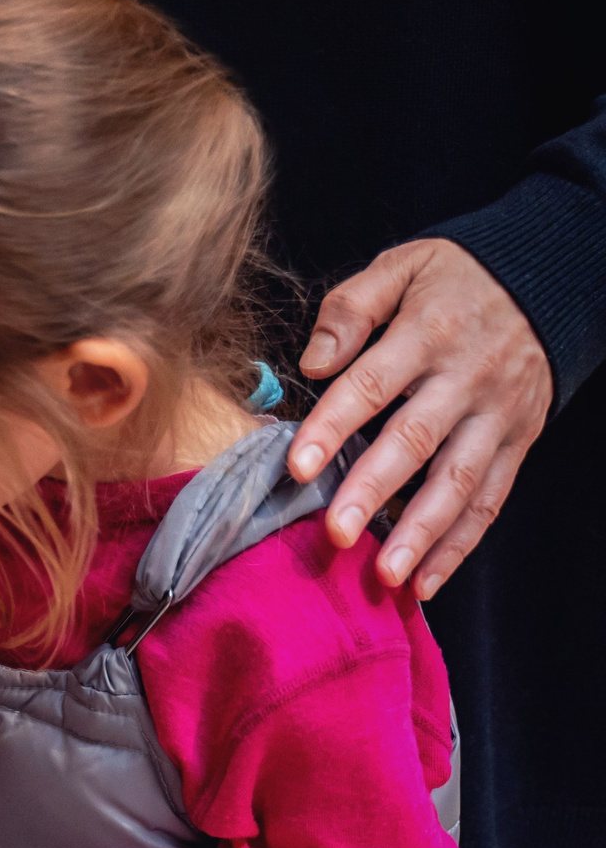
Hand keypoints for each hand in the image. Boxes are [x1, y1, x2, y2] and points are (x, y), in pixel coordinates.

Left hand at [291, 238, 551, 598]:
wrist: (550, 277)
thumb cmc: (456, 279)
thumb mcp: (403, 267)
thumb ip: (352, 307)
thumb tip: (312, 362)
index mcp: (428, 333)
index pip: (372, 384)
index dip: (334, 426)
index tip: (298, 466)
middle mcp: (467, 378)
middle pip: (416, 440)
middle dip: (374, 491)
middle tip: (336, 533)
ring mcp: (497, 413)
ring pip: (460, 480)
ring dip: (422, 533)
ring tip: (386, 576)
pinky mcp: (519, 439)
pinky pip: (491, 498)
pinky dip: (460, 543)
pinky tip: (426, 580)